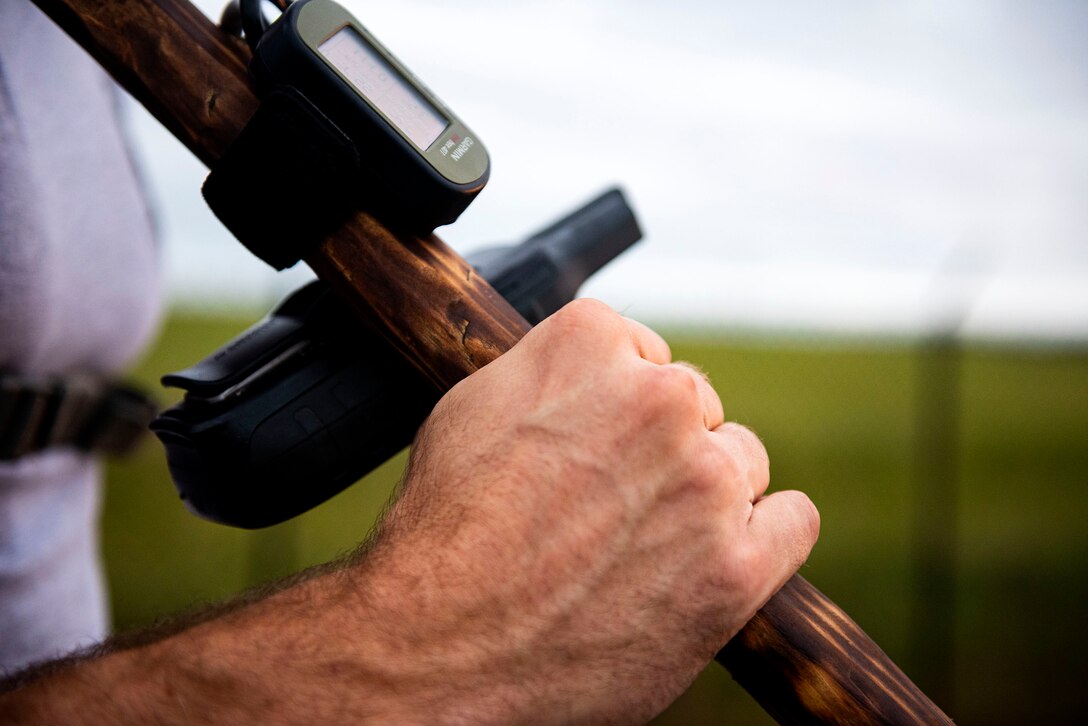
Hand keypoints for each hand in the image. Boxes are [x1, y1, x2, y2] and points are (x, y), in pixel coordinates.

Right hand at [359, 299, 819, 721]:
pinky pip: (794, 521)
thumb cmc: (443, 534)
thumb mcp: (473, 409)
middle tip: (612, 505)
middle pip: (696, 406)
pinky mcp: (737, 565)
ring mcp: (704, 482)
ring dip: (707, 495)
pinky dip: (768, 536)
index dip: (618, 406)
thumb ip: (549, 370)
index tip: (597, 445)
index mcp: (591, 343)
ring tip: (646, 545)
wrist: (437, 647)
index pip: (644, 352)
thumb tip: (595, 367)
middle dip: (661, 449)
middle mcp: (659, 398)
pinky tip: (725, 556)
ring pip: (742, 462)